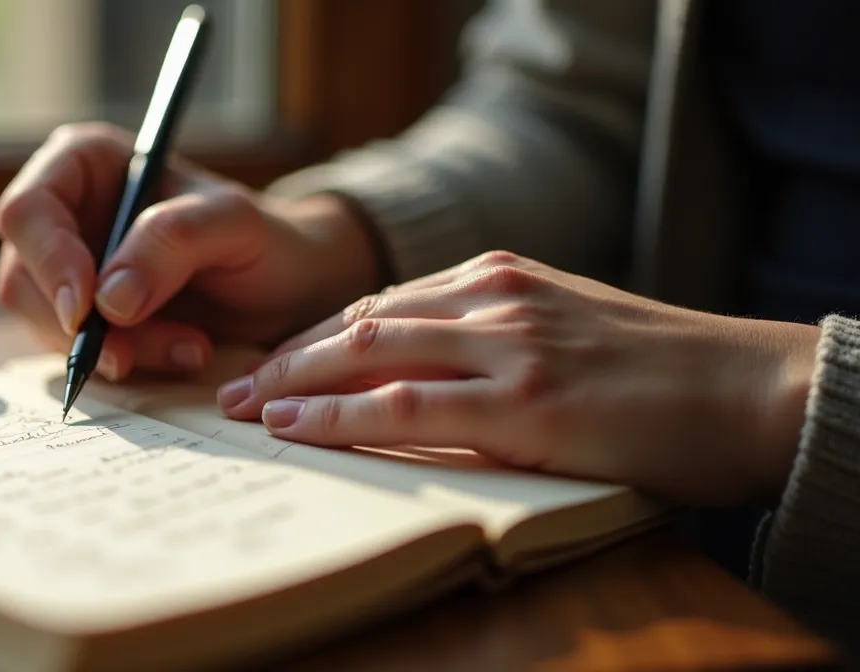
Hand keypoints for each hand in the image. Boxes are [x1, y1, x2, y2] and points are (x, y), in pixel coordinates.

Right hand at [0, 122, 382, 379]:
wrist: (290, 286)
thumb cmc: (264, 238)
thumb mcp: (233, 224)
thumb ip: (171, 242)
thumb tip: (106, 299)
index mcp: (84, 163)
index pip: (28, 212)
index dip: (47, 262)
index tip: (86, 311)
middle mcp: (65, 214)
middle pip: (24, 276)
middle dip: (81, 324)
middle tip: (137, 351)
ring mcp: (70, 270)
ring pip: (47, 324)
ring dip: (113, 350)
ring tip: (187, 347)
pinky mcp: (86, 321)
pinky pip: (79, 353)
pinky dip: (128, 363)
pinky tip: (183, 353)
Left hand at [218, 251, 821, 505]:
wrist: (749, 387)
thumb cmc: (658, 371)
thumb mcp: (563, 327)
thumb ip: (491, 337)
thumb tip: (418, 374)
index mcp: (499, 277)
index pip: (380, 303)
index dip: (315, 338)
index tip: (271, 365)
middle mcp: (493, 298)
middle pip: (357, 322)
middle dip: (285, 358)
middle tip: (231, 389)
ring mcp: (508, 345)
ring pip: (367, 353)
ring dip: (292, 383)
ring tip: (242, 409)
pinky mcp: (526, 400)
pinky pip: (406, 405)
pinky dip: (339, 415)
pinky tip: (294, 427)